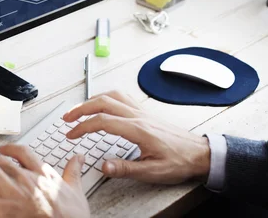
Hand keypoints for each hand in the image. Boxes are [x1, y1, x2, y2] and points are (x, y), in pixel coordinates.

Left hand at [0, 144, 89, 217]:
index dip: (9, 148)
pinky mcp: (2, 210)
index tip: (4, 150)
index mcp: (42, 173)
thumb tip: (78, 158)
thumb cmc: (72, 217)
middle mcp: (25, 179)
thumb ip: (73, 172)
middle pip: (0, 160)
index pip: (22, 151)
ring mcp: (12, 193)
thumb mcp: (76, 192)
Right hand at [62, 91, 210, 184]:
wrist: (199, 153)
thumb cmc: (179, 161)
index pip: (102, 121)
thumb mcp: (153, 171)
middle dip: (81, 108)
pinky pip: (122, 96)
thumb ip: (126, 168)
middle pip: (103, 102)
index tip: (71, 134)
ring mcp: (142, 111)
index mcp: (138, 129)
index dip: (82, 127)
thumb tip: (103, 166)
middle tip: (67, 118)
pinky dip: (107, 96)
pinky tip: (103, 103)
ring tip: (79, 109)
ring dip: (92, 100)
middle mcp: (138, 116)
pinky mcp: (145, 112)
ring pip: (112, 96)